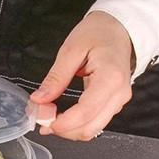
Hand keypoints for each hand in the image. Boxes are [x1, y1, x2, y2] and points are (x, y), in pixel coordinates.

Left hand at [30, 11, 134, 140]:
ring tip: (49, 117)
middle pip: (89, 128)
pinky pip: (94, 123)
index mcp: (110, 78)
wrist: (118, 28)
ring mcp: (118, 101)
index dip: (62, 123)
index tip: (42, 119)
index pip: (86, 112)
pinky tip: (62, 117)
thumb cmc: (98, 33)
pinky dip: (76, 125)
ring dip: (68, 130)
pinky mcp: (113, 105)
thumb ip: (55, 78)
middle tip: (41, 118)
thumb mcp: (71, 50)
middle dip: (63, 129)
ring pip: (92, 130)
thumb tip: (39, 100)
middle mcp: (119, 94)